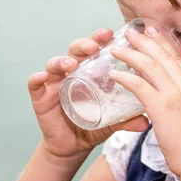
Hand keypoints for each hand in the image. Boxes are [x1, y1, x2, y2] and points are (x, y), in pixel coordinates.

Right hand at [28, 28, 148, 161]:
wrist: (72, 146)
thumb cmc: (93, 126)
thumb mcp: (112, 122)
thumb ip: (127, 120)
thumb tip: (146, 123)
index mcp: (90, 71)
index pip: (95, 49)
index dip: (101, 39)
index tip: (111, 34)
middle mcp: (72, 72)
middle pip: (75, 51)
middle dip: (84, 44)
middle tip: (94, 46)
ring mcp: (54, 83)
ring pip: (54, 64)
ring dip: (61, 60)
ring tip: (70, 64)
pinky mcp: (40, 97)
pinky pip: (35, 84)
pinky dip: (36, 79)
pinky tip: (42, 77)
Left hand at [109, 25, 180, 177]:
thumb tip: (173, 108)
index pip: (177, 59)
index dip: (163, 43)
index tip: (152, 32)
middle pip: (163, 56)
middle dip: (145, 41)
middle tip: (130, 32)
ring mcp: (176, 94)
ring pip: (150, 65)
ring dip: (131, 54)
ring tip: (116, 49)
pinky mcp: (162, 107)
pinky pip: (139, 85)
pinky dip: (125, 76)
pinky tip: (114, 74)